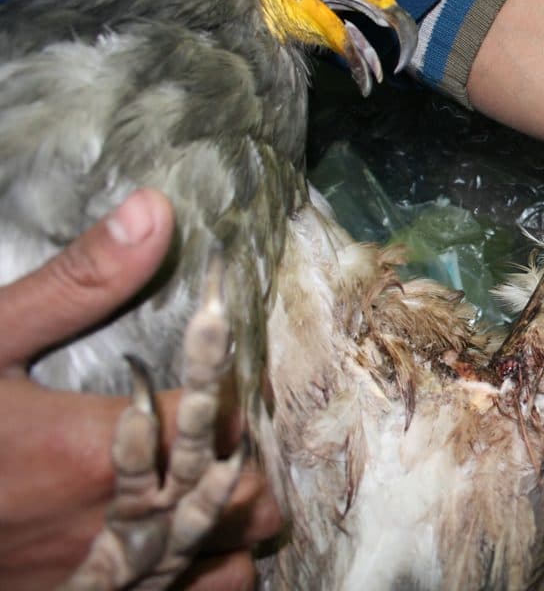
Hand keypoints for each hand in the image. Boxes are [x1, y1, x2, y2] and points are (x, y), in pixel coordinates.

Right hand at [0, 189, 280, 589]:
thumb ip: (76, 284)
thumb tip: (155, 209)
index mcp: (98, 452)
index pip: (224, 423)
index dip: (229, 398)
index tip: (213, 378)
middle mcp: (115, 528)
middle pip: (247, 500)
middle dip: (246, 460)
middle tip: (217, 430)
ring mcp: (103, 581)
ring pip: (232, 563)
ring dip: (234, 523)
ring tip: (209, 484)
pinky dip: (201, 574)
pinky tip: (180, 541)